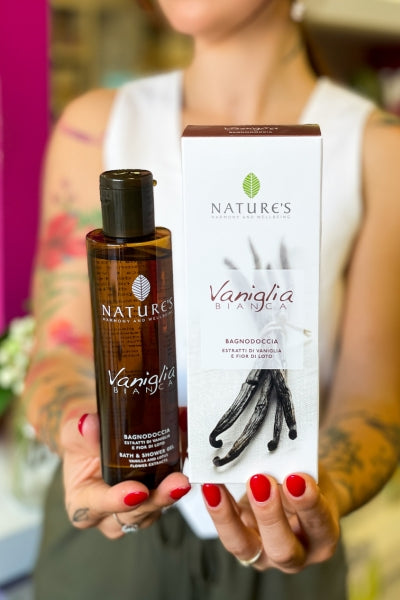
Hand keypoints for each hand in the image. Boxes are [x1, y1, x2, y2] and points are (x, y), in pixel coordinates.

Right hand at [60, 412, 190, 538]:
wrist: (97, 436)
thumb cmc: (82, 443)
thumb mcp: (73, 433)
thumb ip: (79, 432)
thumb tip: (89, 424)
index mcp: (83, 503)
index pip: (99, 507)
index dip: (118, 502)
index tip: (137, 492)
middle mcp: (109, 512)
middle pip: (136, 514)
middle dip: (158, 499)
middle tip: (175, 484)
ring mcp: (135, 508)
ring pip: (156, 507)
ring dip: (173, 491)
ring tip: (184, 476)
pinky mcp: (155, 496)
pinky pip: (170, 490)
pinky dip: (180, 471)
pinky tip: (186, 453)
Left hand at [201, 466, 340, 571]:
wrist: (303, 494)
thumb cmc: (311, 480)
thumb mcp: (311, 472)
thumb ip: (297, 468)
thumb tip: (272, 452)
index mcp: (323, 537)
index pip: (319, 524)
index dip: (308, 503)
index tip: (297, 478)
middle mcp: (297, 554)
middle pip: (283, 549)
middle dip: (269, 515)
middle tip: (260, 480)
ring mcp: (267, 555)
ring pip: (245, 547)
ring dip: (229, 517)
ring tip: (218, 486)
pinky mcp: (243, 545)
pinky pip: (227, 533)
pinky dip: (216, 510)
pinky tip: (209, 487)